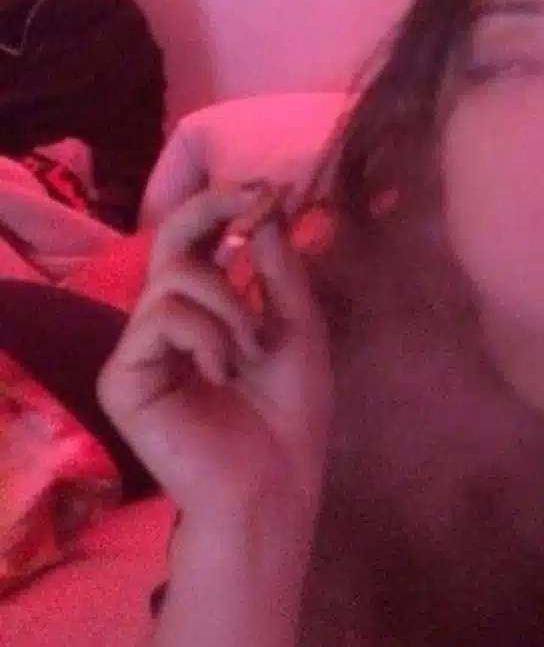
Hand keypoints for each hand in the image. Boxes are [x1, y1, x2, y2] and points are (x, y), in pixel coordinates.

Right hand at [98, 187, 332, 526]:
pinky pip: (161, 319)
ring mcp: (142, 346)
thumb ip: (278, 269)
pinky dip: (206, 336)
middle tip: (253, 200)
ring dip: (232, 305)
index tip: (267, 188)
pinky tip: (223, 371)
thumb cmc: (291, 410)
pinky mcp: (122, 377)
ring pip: (176, 277)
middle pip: (170, 238)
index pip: (199, 239)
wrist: (276, 480)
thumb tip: (266, 208)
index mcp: (208, 306)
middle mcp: (168, 318)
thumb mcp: (296, 326)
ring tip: (252, 350)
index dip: (224, 206)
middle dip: (213, 209)